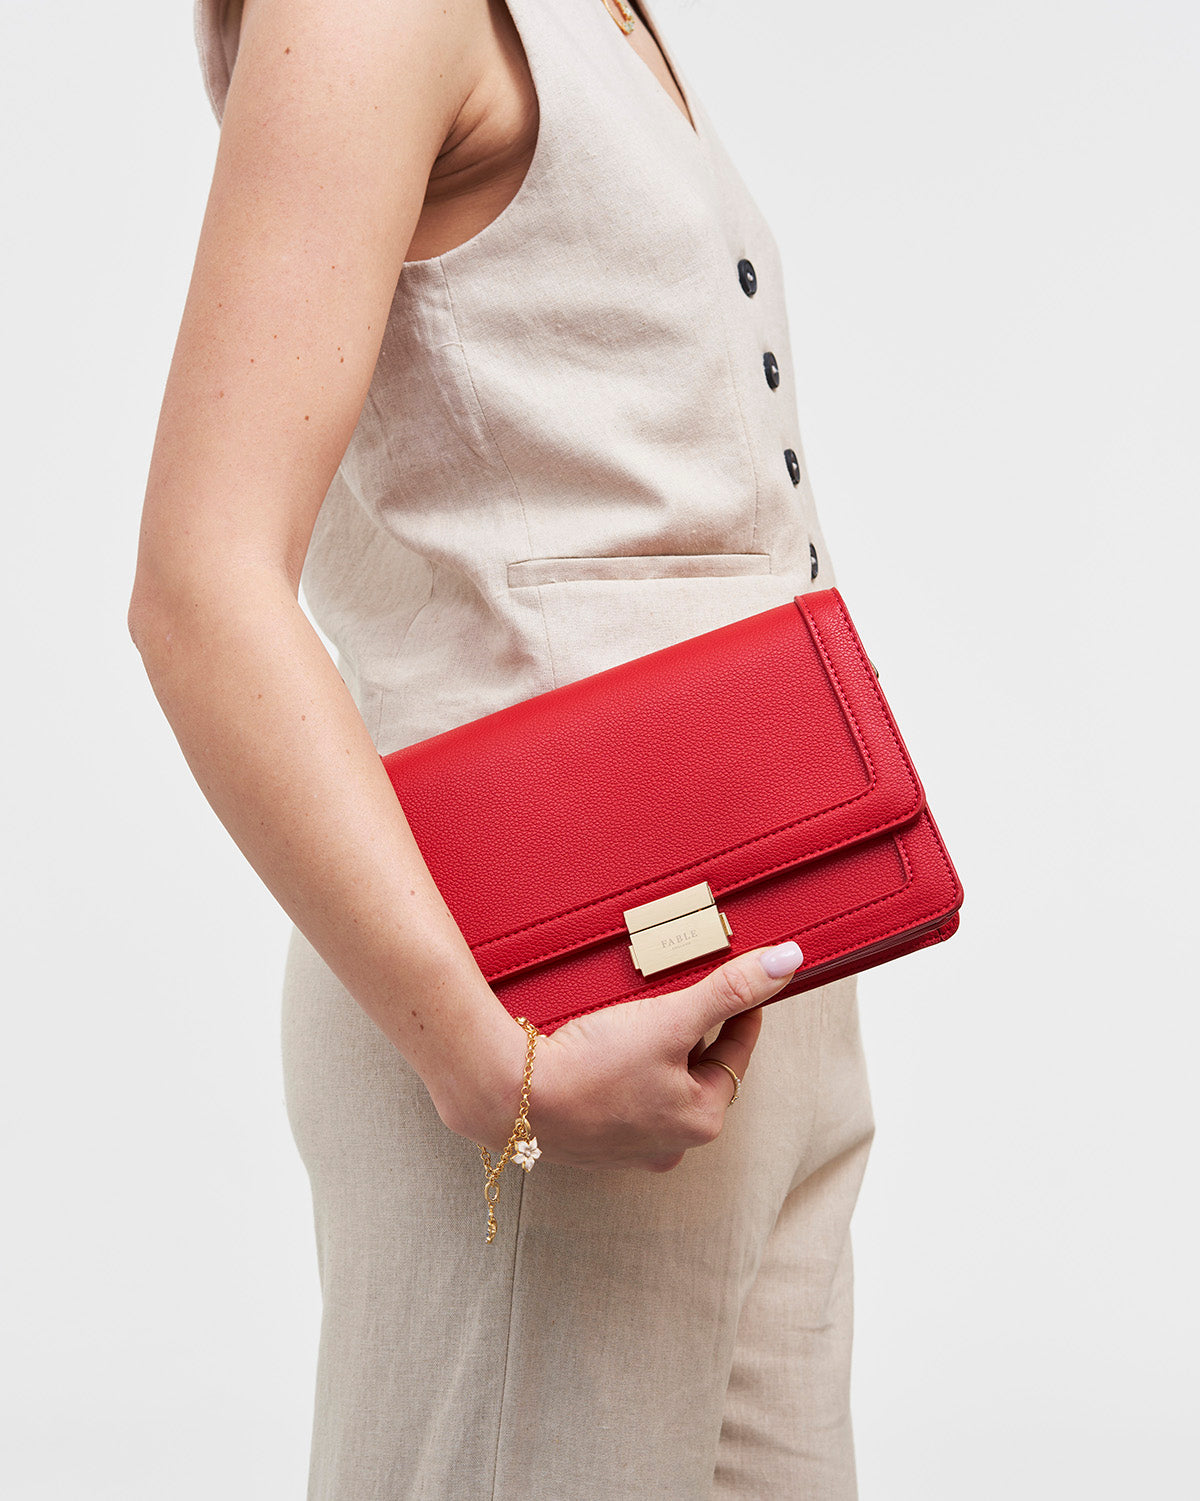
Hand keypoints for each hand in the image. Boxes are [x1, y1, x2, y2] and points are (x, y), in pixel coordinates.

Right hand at [444, 941, 802, 1171]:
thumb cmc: (593, 1067)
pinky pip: (625, 1092)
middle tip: (677, 993)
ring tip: (638, 1014)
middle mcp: (671, 1142)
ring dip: (656, 1047)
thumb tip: (788, 962)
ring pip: (660, 1080)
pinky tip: (603, 1043)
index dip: (740, 1009)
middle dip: (691, 1029)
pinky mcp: (595, 1137)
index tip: (739, 979)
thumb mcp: (671, 1019)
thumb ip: (730, 989)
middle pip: (697, 1067)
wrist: (510, 1095)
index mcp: (702, 1119)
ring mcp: (631, 1144)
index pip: (736, 1051)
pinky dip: (623, 1066)